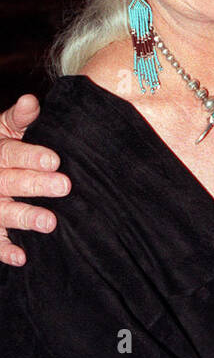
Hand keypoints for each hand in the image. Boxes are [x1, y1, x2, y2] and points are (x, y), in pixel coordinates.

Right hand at [0, 95, 69, 265]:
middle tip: (64, 186)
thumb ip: (20, 117)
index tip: (54, 160)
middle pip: (10, 182)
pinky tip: (22, 257)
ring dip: (24, 217)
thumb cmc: (3, 146)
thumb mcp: (6, 128)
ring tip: (49, 222)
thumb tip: (32, 100)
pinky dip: (5, 251)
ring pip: (3, 212)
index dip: (31, 156)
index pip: (11, 154)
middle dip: (36, 185)